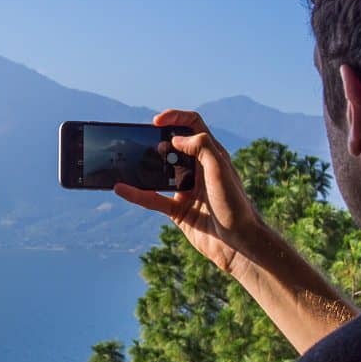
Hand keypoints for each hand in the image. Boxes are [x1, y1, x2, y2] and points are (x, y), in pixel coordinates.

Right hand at [114, 109, 263, 275]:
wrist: (239, 244)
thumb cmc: (235, 205)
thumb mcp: (220, 170)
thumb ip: (201, 147)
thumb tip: (176, 138)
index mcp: (212, 155)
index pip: (193, 125)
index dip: (175, 118)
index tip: (156, 122)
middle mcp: (198, 170)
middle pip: (173, 146)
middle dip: (155, 141)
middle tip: (139, 141)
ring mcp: (186, 190)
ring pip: (159, 172)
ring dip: (143, 166)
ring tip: (126, 160)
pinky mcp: (178, 211)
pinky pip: (152, 199)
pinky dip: (136, 194)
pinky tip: (121, 189)